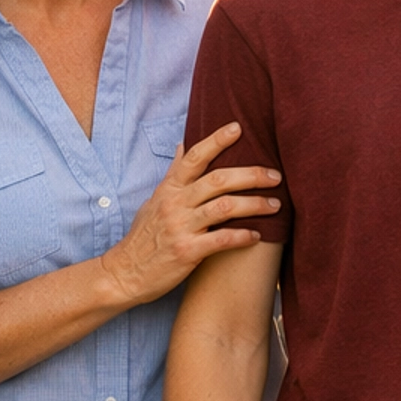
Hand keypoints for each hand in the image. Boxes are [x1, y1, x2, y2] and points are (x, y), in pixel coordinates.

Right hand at [100, 124, 279, 307]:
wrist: (124, 273)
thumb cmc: (144, 236)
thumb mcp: (154, 199)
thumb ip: (174, 174)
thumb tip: (184, 144)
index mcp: (169, 189)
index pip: (194, 157)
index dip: (216, 140)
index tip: (238, 128)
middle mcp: (175, 204)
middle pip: (218, 180)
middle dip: (251, 175)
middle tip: (276, 176)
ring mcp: (180, 227)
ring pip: (224, 207)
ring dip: (254, 204)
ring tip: (275, 204)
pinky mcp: (186, 252)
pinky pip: (221, 240)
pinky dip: (242, 236)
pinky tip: (257, 235)